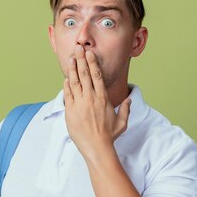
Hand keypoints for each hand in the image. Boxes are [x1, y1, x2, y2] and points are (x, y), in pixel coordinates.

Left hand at [63, 44, 130, 159]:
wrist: (97, 148)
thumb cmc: (109, 136)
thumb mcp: (122, 122)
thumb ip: (126, 110)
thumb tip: (130, 100)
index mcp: (103, 98)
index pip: (97, 76)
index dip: (92, 63)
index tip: (89, 53)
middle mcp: (91, 99)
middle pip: (85, 74)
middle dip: (81, 60)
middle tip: (78, 48)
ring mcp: (80, 104)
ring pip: (75, 82)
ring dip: (72, 69)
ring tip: (71, 59)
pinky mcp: (71, 111)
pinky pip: (68, 95)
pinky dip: (67, 85)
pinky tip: (66, 78)